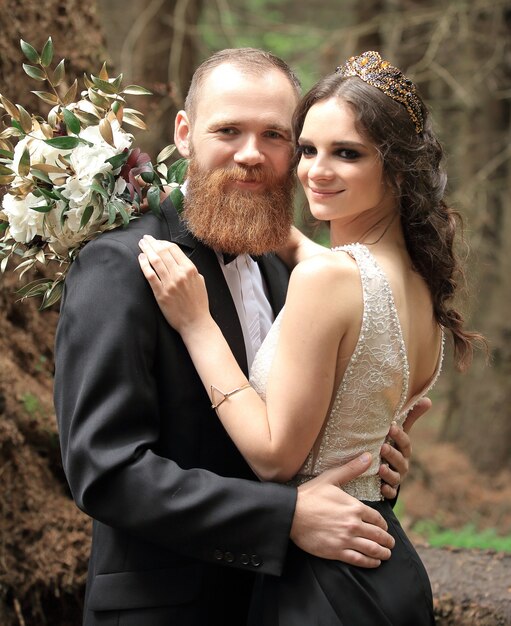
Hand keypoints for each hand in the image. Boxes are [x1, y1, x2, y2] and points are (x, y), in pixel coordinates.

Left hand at [138, 235, 209, 333]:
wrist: (195, 322)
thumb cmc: (198, 304)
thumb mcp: (200, 281)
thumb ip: (191, 269)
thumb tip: (180, 260)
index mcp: (190, 269)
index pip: (173, 249)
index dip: (162, 242)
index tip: (156, 241)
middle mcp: (180, 274)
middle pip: (162, 252)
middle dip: (152, 243)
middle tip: (145, 239)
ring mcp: (170, 283)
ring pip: (155, 261)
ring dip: (146, 250)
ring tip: (141, 245)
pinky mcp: (161, 293)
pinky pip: (150, 275)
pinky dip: (144, 265)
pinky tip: (141, 259)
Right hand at [290, 453, 394, 567]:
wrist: (291, 513)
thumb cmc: (309, 495)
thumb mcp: (331, 478)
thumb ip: (351, 469)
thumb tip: (368, 456)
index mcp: (354, 507)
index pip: (377, 518)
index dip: (383, 524)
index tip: (384, 527)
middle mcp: (353, 524)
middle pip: (378, 535)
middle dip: (387, 541)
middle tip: (390, 544)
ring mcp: (346, 539)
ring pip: (372, 549)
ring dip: (383, 553)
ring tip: (386, 554)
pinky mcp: (337, 552)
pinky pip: (359, 560)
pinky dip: (370, 563)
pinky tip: (374, 562)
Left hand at [379, 397, 431, 498]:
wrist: (386, 471)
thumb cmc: (393, 446)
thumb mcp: (400, 432)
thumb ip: (410, 417)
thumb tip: (428, 399)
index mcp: (404, 449)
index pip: (405, 442)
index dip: (399, 435)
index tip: (391, 427)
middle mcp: (402, 464)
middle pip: (400, 460)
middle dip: (392, 454)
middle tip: (383, 447)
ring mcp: (397, 477)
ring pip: (396, 477)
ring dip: (389, 473)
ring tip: (380, 468)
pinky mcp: (389, 489)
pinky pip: (390, 493)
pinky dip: (387, 491)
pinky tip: (382, 488)